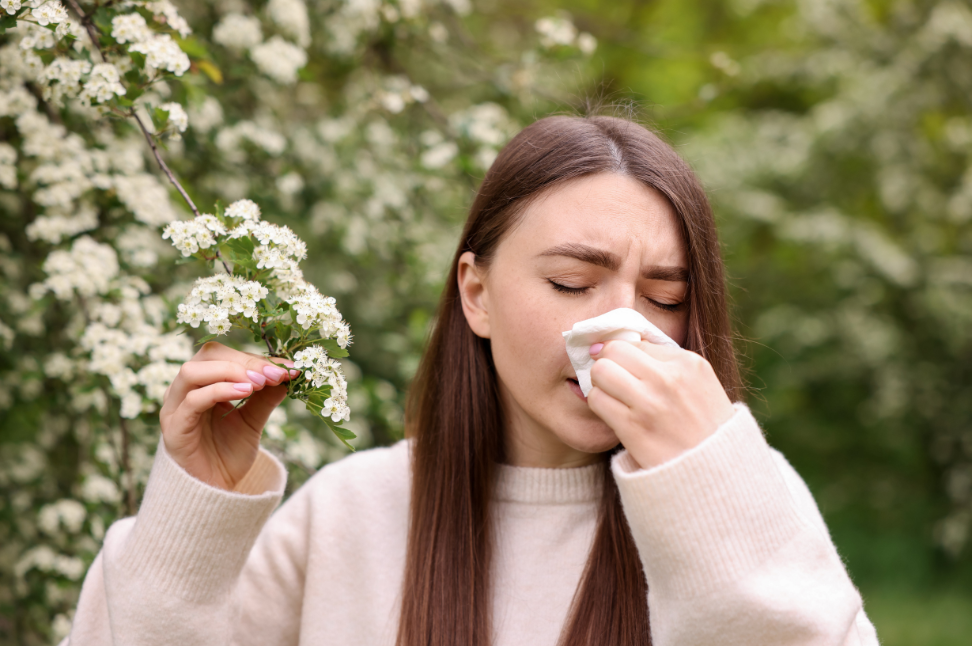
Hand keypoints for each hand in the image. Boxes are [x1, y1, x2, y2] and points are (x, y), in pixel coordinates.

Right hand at [159, 342, 297, 489]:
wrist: (214, 492)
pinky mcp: (173, 427)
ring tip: (260, 383)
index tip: (287, 368)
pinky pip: (193, 400)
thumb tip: (288, 372)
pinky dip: (220, 390)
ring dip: (230, 371)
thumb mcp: (253, 420)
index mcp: (203, 383)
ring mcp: (175, 407)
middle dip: (245, 361)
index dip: (256, 358)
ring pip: (193, 371)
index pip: (225, 355)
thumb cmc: (228, 453)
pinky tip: (246, 392)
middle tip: (274, 373)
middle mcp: (184, 390)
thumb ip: (266, 396)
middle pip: (208, 355)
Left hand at [587, 340, 734, 468]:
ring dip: (601, 384)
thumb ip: (666, 362)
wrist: (716, 473)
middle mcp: (669, 379)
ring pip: (600, 372)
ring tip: (614, 398)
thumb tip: (621, 342)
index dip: (626, 355)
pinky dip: (599, 405)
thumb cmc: (705, 427)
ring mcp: (650, 403)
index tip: (626, 369)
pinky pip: (597, 400)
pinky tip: (613, 414)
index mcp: (688, 363)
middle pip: (613, 350)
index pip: (636, 342)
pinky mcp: (633, 428)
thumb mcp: (700, 383)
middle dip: (608, 363)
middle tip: (613, 380)